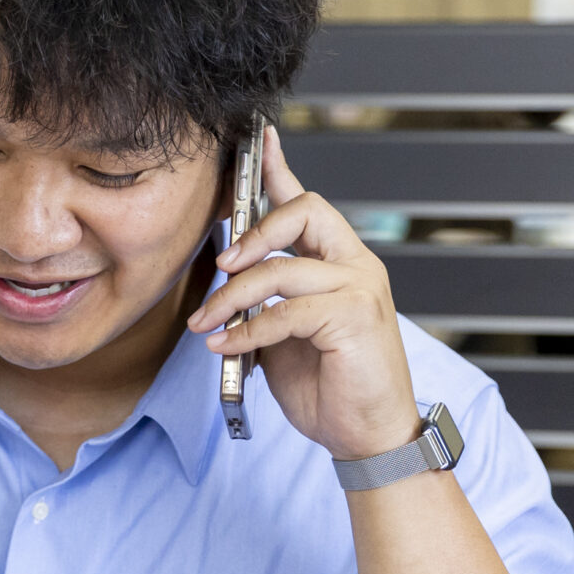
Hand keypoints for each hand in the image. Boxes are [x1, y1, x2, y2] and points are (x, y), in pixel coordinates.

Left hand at [185, 125, 421, 462]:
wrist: (367, 435)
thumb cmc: (330, 385)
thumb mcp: (285, 333)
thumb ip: (266, 299)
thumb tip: (226, 280)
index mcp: (339, 262)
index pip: (307, 202)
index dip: (279, 169)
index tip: (257, 138)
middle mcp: (355, 265)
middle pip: (304, 211)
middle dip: (253, 232)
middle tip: (222, 265)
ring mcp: (360, 289)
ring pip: (281, 269)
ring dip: (232, 298)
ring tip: (206, 324)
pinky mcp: (355, 318)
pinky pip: (286, 312)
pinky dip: (247, 330)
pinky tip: (224, 347)